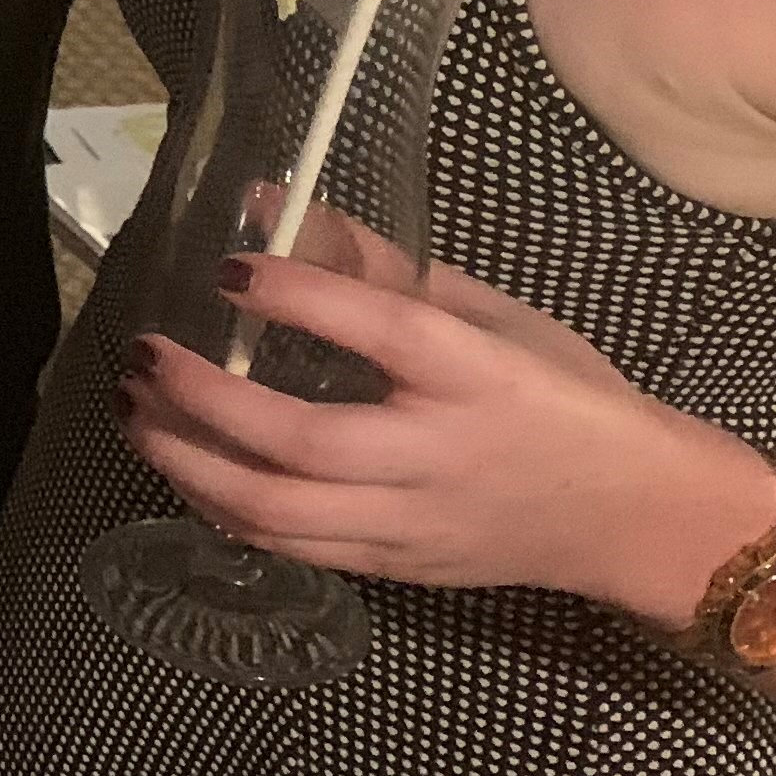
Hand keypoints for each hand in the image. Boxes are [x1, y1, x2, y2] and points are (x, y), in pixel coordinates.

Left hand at [115, 248, 760, 613]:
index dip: (297, 296)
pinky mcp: (398, 569)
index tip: (227, 268)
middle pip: (302, 442)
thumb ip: (379, 269)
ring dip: (190, 463)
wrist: (639, 518)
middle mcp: (439, 455)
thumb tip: (268, 206)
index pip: (379, 331)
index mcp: (477, 374)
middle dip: (203, 401)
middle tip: (139, 356)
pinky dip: (225, 507)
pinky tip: (185, 465)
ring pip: (278, 513)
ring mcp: (415, 523)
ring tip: (135, 413)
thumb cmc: (566, 398)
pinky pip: (293, 546)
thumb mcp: (492, 316)